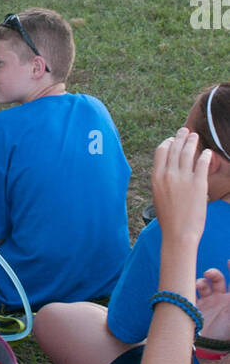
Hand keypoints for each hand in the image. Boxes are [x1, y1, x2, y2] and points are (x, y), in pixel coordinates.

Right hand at [151, 128, 209, 244]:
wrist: (179, 233)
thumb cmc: (169, 219)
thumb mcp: (158, 197)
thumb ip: (162, 182)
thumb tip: (168, 172)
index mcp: (156, 177)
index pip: (161, 151)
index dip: (168, 143)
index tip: (173, 140)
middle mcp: (168, 175)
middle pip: (175, 148)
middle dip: (181, 137)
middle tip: (186, 131)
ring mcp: (183, 178)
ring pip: (188, 153)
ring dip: (192, 142)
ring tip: (196, 137)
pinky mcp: (198, 184)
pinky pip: (202, 164)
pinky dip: (205, 156)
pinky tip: (207, 152)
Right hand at [196, 263, 229, 363]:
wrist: (211, 349)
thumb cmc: (227, 331)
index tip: (229, 260)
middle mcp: (221, 300)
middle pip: (219, 280)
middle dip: (215, 274)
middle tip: (211, 273)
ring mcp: (208, 303)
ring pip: (205, 284)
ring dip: (203, 280)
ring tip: (202, 282)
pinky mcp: (196, 307)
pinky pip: (193, 293)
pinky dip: (193, 288)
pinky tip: (194, 289)